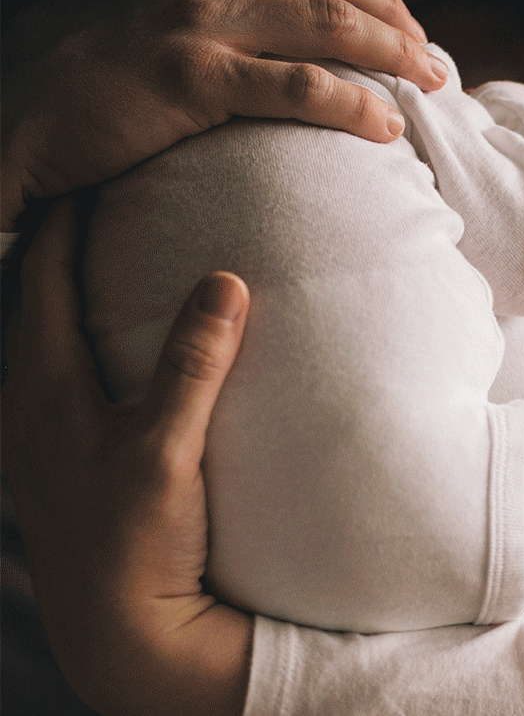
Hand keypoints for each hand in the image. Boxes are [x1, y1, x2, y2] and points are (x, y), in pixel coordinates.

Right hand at [2, 0, 446, 227]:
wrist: (16, 114)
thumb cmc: (90, 87)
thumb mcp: (154, 37)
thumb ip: (216, 34)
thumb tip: (271, 58)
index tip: (410, 30)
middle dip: (399, 23)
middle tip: (435, 62)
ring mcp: (199, 25)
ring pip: (331, 28)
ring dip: (396, 55)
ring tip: (432, 85)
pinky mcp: (191, 77)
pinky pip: (297, 87)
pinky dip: (353, 105)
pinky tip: (386, 127)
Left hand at [2, 203, 253, 715]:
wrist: (119, 629)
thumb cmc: (134, 541)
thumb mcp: (166, 449)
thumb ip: (192, 364)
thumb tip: (224, 280)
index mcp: (43, 387)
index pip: (44, 274)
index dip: (67, 217)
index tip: (94, 166)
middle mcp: (27, 402)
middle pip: (32, 295)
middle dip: (60, 240)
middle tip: (102, 194)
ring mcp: (38, 434)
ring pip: (39, 335)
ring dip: (67, 288)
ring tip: (107, 254)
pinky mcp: (59, 460)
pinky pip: (57, 372)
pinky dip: (79, 335)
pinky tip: (111, 343)